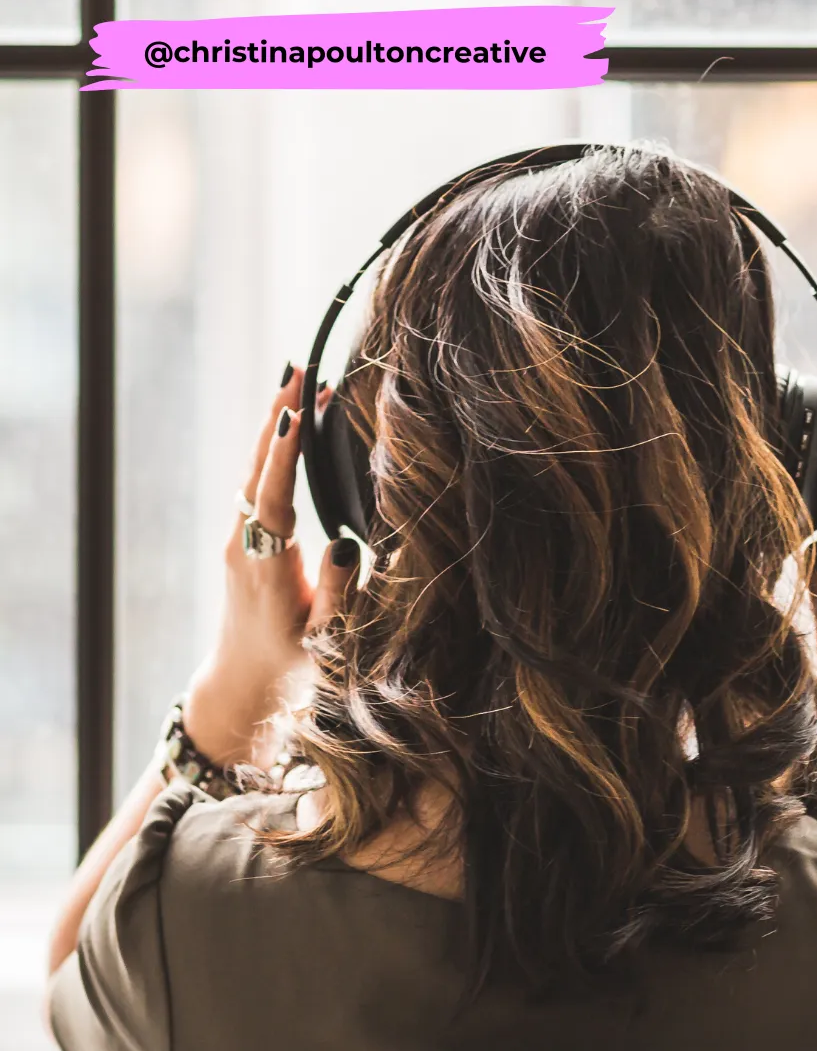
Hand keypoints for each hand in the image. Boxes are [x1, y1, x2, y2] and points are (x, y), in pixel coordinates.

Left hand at [183, 364, 359, 765]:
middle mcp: (244, 544)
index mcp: (265, 566)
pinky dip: (274, 447)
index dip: (284, 454)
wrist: (243, 683)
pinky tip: (291, 424)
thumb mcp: (325, 640)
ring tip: (297, 379)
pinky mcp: (244, 538)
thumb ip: (339, 595)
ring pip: (255, 470)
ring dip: (276, 423)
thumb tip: (343, 546)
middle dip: (278, 415)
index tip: (295, 411)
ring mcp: (239, 538)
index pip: (274, 497)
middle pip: (258, 468)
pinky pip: (258, 481)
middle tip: (297, 366)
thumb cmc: (291, 665)